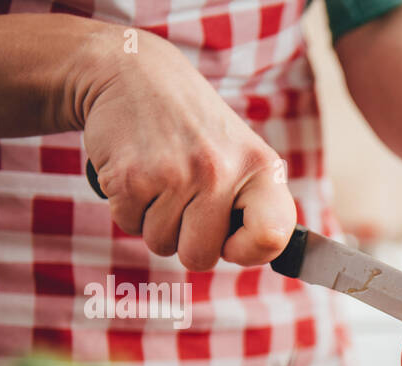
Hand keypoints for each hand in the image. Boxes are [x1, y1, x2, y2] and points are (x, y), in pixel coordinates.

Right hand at [80, 26, 294, 270]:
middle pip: (201, 258)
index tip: (232, 240)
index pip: (272, 238)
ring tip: (161, 176)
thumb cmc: (196, 128)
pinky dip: (129, 207)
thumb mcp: (243, 154)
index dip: (248, 251)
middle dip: (187, 239)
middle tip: (184, 197)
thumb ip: (257, 206)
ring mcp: (174, 175)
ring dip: (155, 221)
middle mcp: (221, 171)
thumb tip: (266, 252)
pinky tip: (139, 170)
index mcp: (261, 169)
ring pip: (161, 244)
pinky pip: (129, 226)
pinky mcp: (130, 178)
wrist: (133, 72)